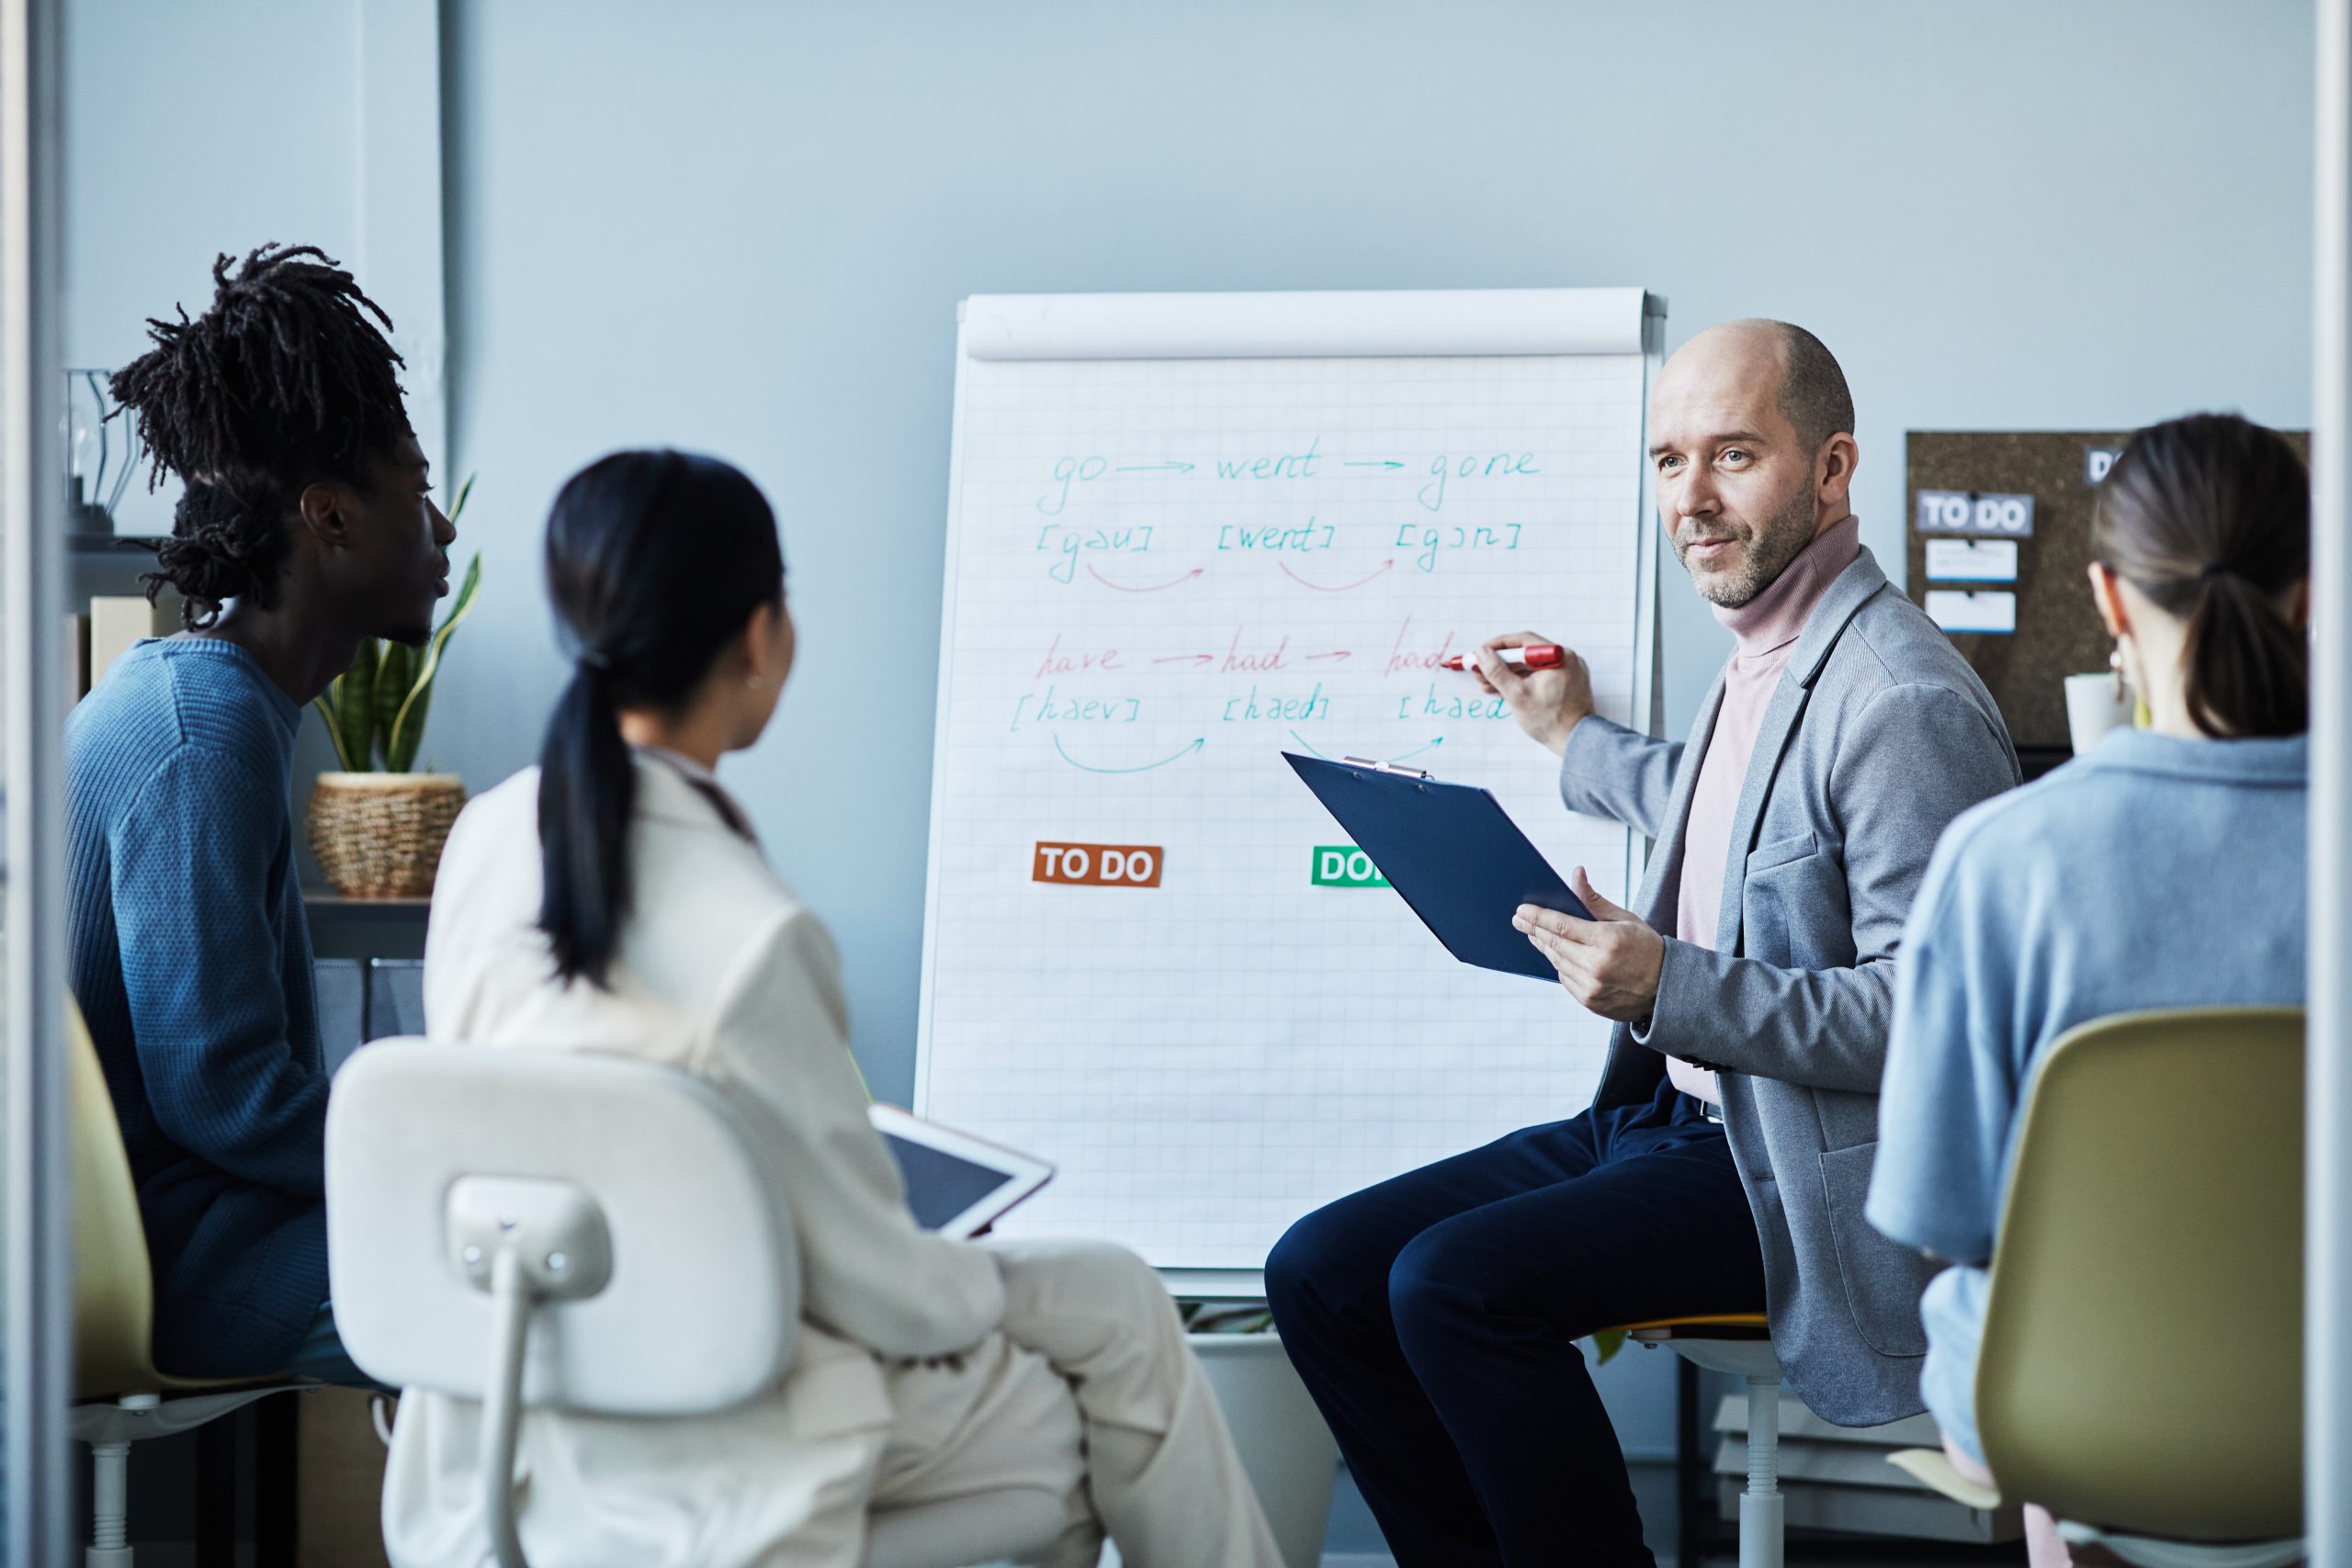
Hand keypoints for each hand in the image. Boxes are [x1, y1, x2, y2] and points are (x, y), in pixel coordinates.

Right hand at [1472, 632, 1593, 755]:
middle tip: (1481, 670)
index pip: (1523, 641)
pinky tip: (1506, 689)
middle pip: (1527, 654)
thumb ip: (1497, 671)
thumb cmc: (1551, 721)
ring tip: (1488, 683)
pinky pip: (1541, 676)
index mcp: (1560, 657)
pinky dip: (1523, 680)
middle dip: (1501, 663)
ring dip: (1509, 673)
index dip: (1498, 646)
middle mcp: (1567, 659)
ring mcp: (1569, 672)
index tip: (1481, 652)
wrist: (1575, 742)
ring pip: (1532, 666)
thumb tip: (1482, 653)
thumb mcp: (1517, 695)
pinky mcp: (1567, 683)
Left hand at [1514, 868, 1663, 1021]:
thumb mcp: (1625, 919)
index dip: (1538, 916)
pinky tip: (1555, 953)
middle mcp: (1597, 966)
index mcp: (1607, 941)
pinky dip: (1558, 964)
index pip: (1562, 925)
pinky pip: (1565, 978)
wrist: (1667, 988)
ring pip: (1557, 961)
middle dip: (1533, 929)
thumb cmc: (1646, 948)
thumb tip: (1576, 873)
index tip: (1522, 910)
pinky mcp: (1590, 1001)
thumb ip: (1595, 900)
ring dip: (1543, 946)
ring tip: (1534, 933)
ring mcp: (1592, 987)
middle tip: (1518, 919)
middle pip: (1554, 944)